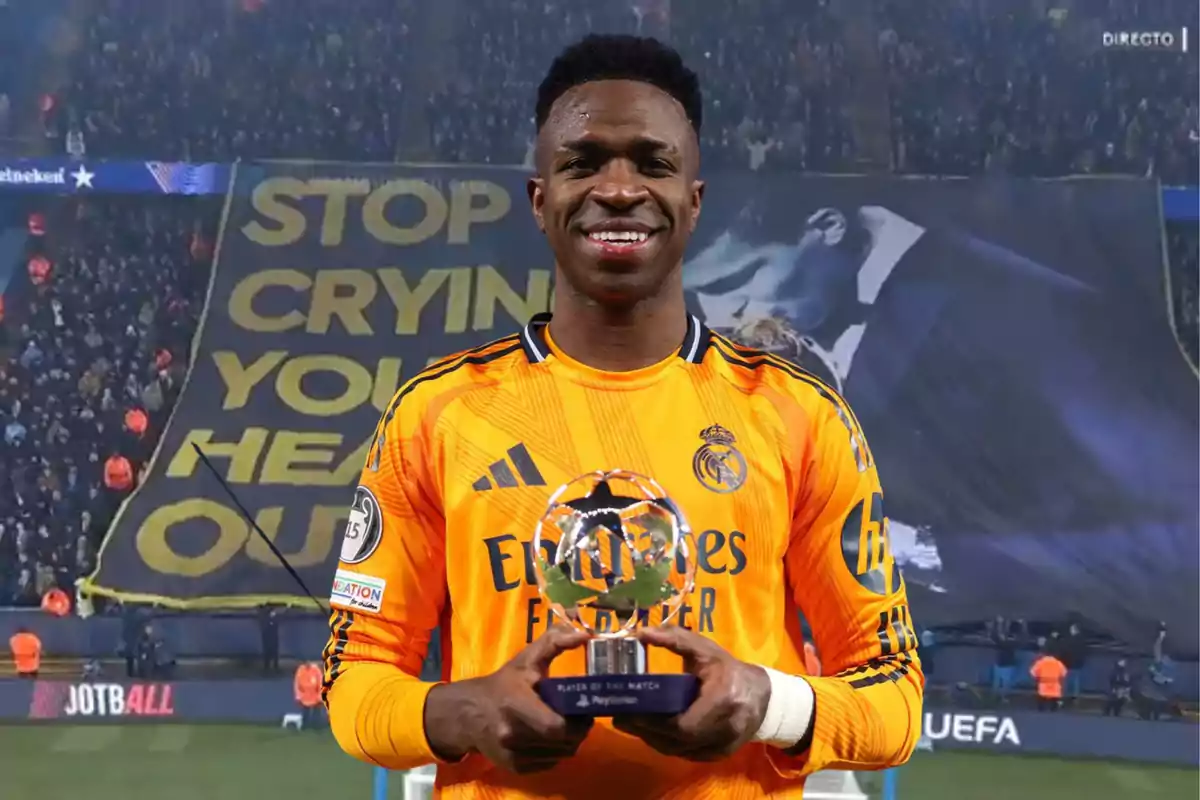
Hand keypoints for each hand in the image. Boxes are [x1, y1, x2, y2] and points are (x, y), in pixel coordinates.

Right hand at [424, 626, 592, 773]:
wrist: (467, 714)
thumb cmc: (503, 684)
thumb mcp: (526, 658)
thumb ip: (554, 642)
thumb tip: (584, 635)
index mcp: (516, 705)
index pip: (556, 727)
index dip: (578, 723)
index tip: (586, 711)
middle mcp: (512, 734)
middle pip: (563, 744)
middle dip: (579, 732)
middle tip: (582, 718)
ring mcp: (512, 754)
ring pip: (559, 756)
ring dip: (570, 743)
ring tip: (569, 727)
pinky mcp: (514, 768)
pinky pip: (549, 764)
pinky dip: (557, 753)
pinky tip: (553, 739)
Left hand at [612, 626, 771, 760]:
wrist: (763, 696)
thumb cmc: (728, 669)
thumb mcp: (704, 649)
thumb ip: (674, 638)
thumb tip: (641, 632)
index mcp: (723, 699)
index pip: (682, 723)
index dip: (652, 722)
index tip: (626, 711)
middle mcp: (725, 728)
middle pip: (676, 741)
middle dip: (645, 732)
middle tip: (620, 718)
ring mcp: (723, 746)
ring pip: (678, 751)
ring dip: (652, 739)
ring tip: (630, 724)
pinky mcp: (719, 756)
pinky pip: (686, 754)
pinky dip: (666, 744)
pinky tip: (651, 732)